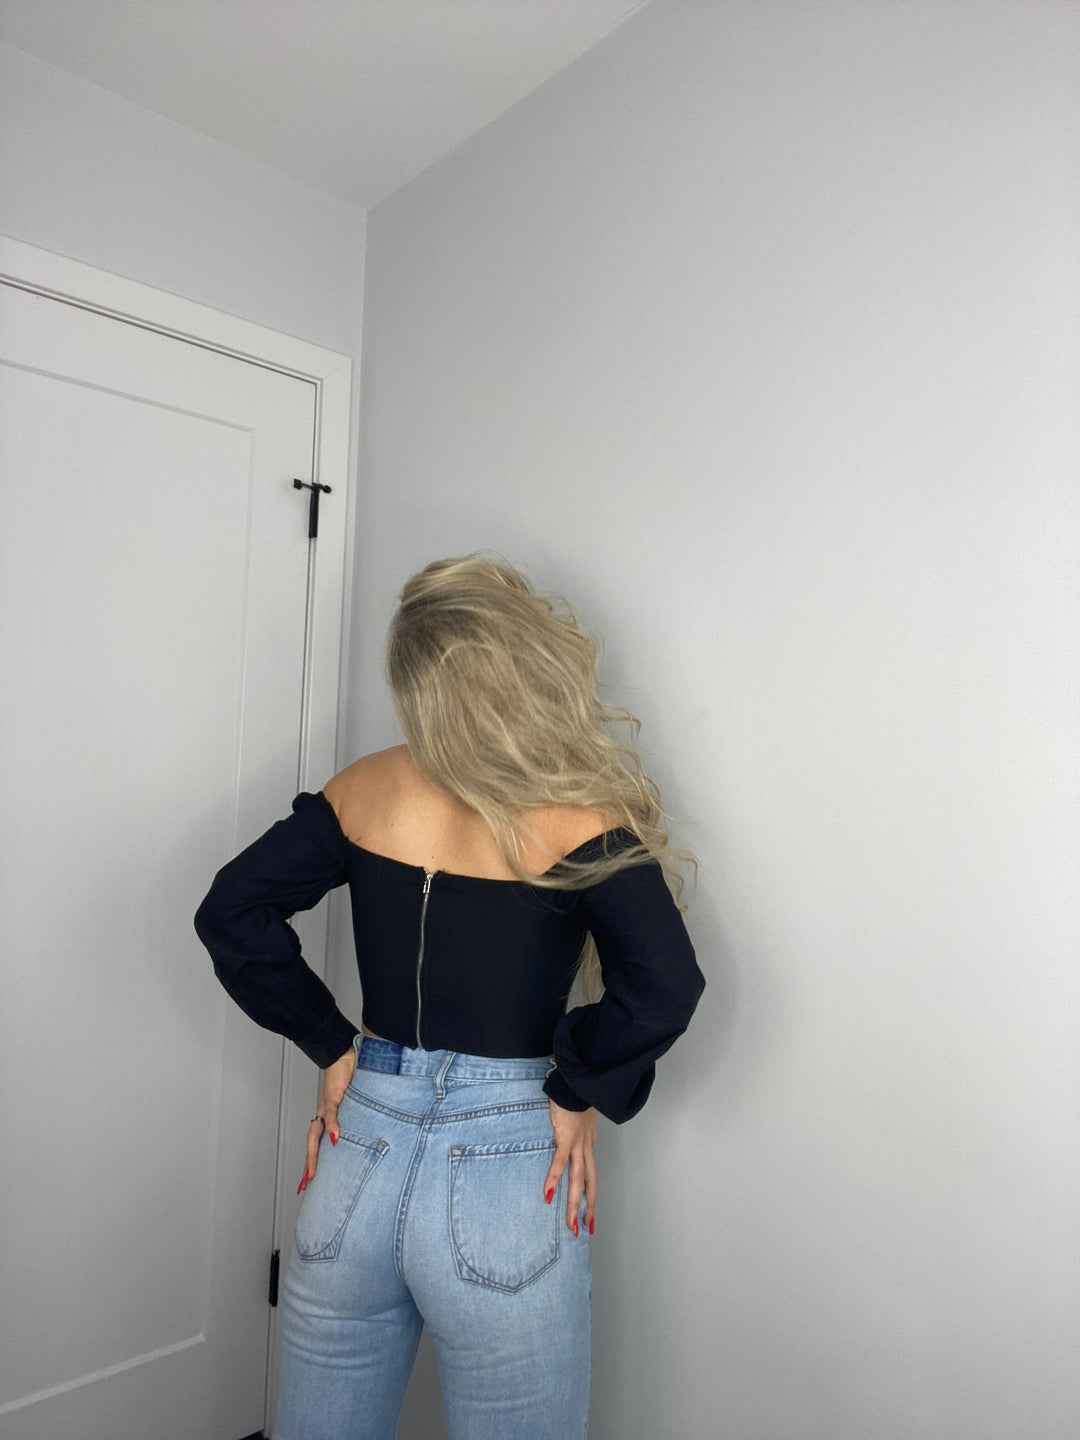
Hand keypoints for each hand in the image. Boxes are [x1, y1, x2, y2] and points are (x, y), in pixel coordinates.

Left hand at [297, 1046, 355, 1192]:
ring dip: (313, 1154)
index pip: (317, 1143)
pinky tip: (335, 1139)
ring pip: (316, 1133)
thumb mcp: (351, 1102)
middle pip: (312, 1143)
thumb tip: (347, 1135)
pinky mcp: (334, 1095)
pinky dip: (332, 1126)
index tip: (307, 1180)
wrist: (344, 1055)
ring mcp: (327, 1106)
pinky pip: (331, 1114)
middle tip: (305, 1184)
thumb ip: (349, 1117)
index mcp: (327, 1116)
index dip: (312, 1161)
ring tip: (311, 1173)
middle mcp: (323, 1113)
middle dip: (308, 1165)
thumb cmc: (348, 1077)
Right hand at [543, 1099, 598, 1235]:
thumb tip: (565, 1129)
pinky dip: (554, 1179)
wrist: (579, 1079)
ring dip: (574, 1204)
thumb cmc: (574, 1092)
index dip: (590, 1193)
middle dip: (587, 1208)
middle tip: (585, 1229)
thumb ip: (573, 1126)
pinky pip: (560, 1162)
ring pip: (578, 1179)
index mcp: (588, 1141)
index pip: (590, 1173)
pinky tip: (548, 1195)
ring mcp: (578, 1143)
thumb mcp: (576, 1113)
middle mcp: (586, 1145)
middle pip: (589, 1183)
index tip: (589, 1211)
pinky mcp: (566, 1136)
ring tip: (571, 1224)